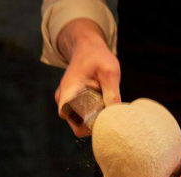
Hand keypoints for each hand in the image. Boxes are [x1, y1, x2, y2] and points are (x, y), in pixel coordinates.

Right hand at [54, 19, 120, 136]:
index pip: (75, 122)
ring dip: (94, 117)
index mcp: (68, 92)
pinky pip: (83, 115)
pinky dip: (94, 113)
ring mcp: (66, 102)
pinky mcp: (72, 103)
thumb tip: (117, 115)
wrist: (86, 47)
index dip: (91, 126)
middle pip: (78, 126)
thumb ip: (112, 93)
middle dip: (94, 123)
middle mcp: (63, 100)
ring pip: (81, 121)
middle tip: (108, 110)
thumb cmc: (96, 56)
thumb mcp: (109, 71)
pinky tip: (101, 101)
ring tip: (104, 101)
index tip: (104, 118)